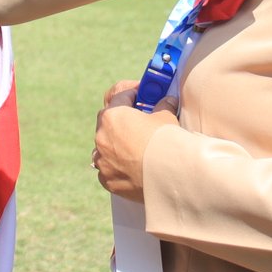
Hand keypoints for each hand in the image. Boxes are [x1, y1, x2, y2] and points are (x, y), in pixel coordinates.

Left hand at [93, 80, 178, 201]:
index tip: (142, 94)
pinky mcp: (107, 179)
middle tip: (138, 119)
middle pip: (107, 120)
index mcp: (113, 116)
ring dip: (116, 143)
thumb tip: (167, 101)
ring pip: (104, 146)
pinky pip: (107, 168)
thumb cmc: (165, 142)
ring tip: (134, 146)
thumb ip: (163, 106)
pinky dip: (116, 165)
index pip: (120, 96)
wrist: (169, 176)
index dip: (133, 93)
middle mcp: (102, 136)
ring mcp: (102, 159)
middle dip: (121, 118)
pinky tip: (131, 166)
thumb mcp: (166, 117)